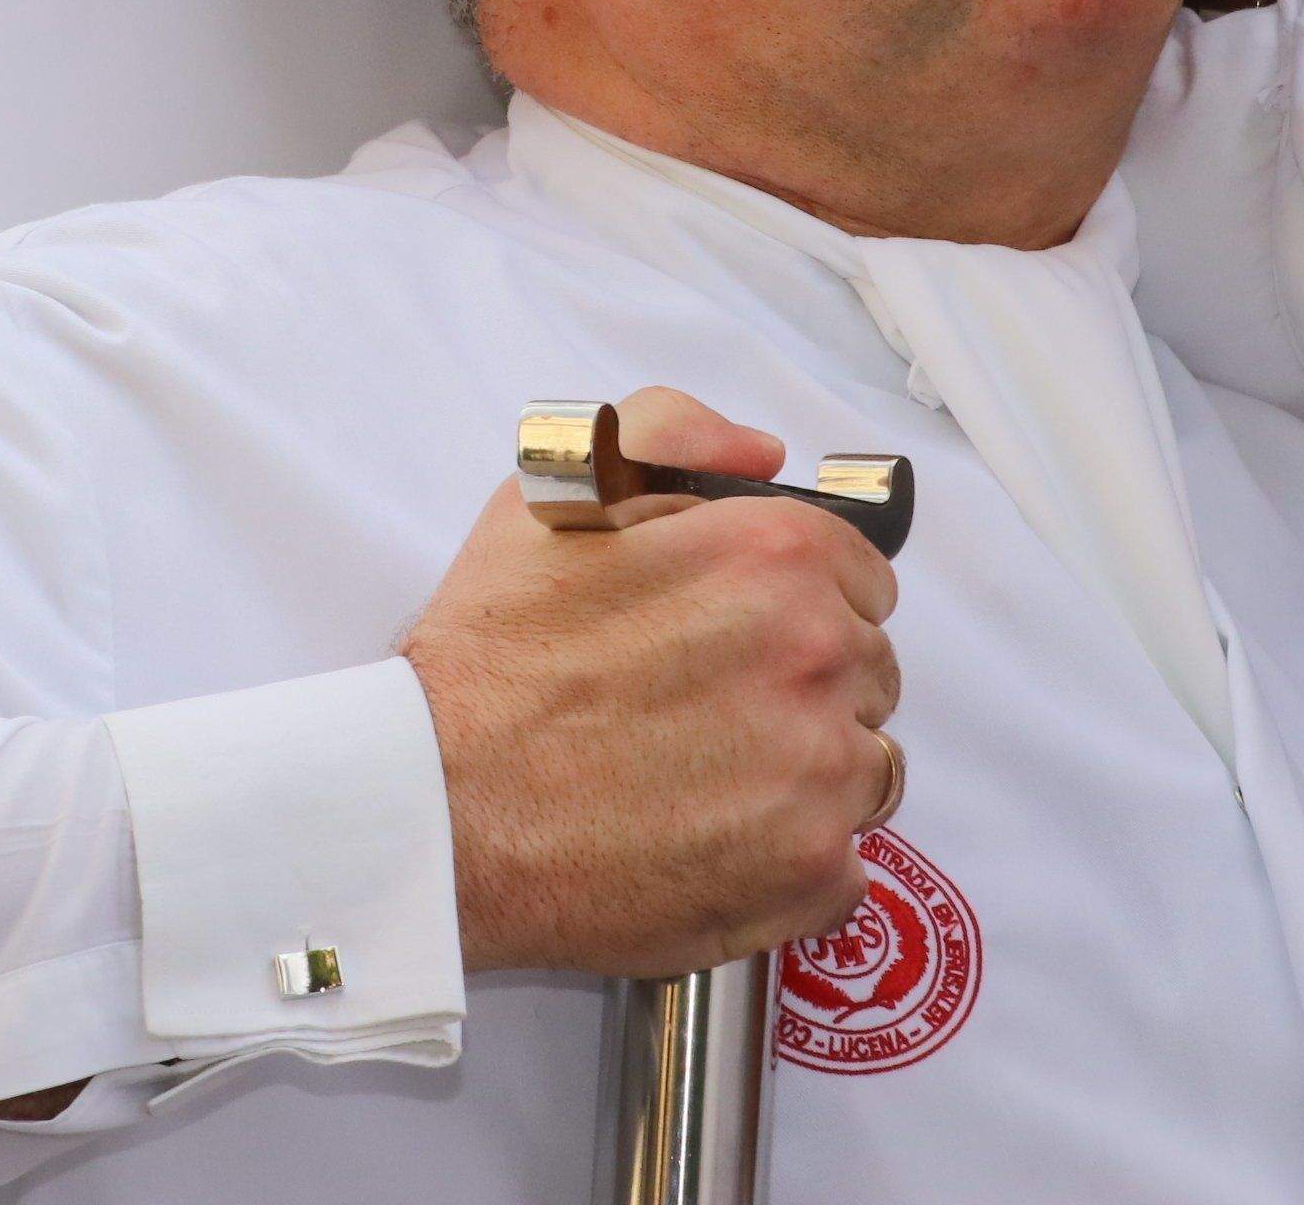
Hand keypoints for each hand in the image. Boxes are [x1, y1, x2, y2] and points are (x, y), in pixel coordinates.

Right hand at [403, 387, 900, 977]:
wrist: (437, 807)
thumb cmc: (491, 660)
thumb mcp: (553, 494)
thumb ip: (671, 430)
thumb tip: (765, 454)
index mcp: (774, 556)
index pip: (863, 575)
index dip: (800, 602)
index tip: (742, 634)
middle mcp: (816, 655)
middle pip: (867, 670)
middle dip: (805, 685)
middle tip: (706, 709)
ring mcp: (820, 772)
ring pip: (866, 766)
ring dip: (808, 774)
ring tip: (705, 780)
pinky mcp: (807, 872)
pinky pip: (848, 865)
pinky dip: (794, 863)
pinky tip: (713, 844)